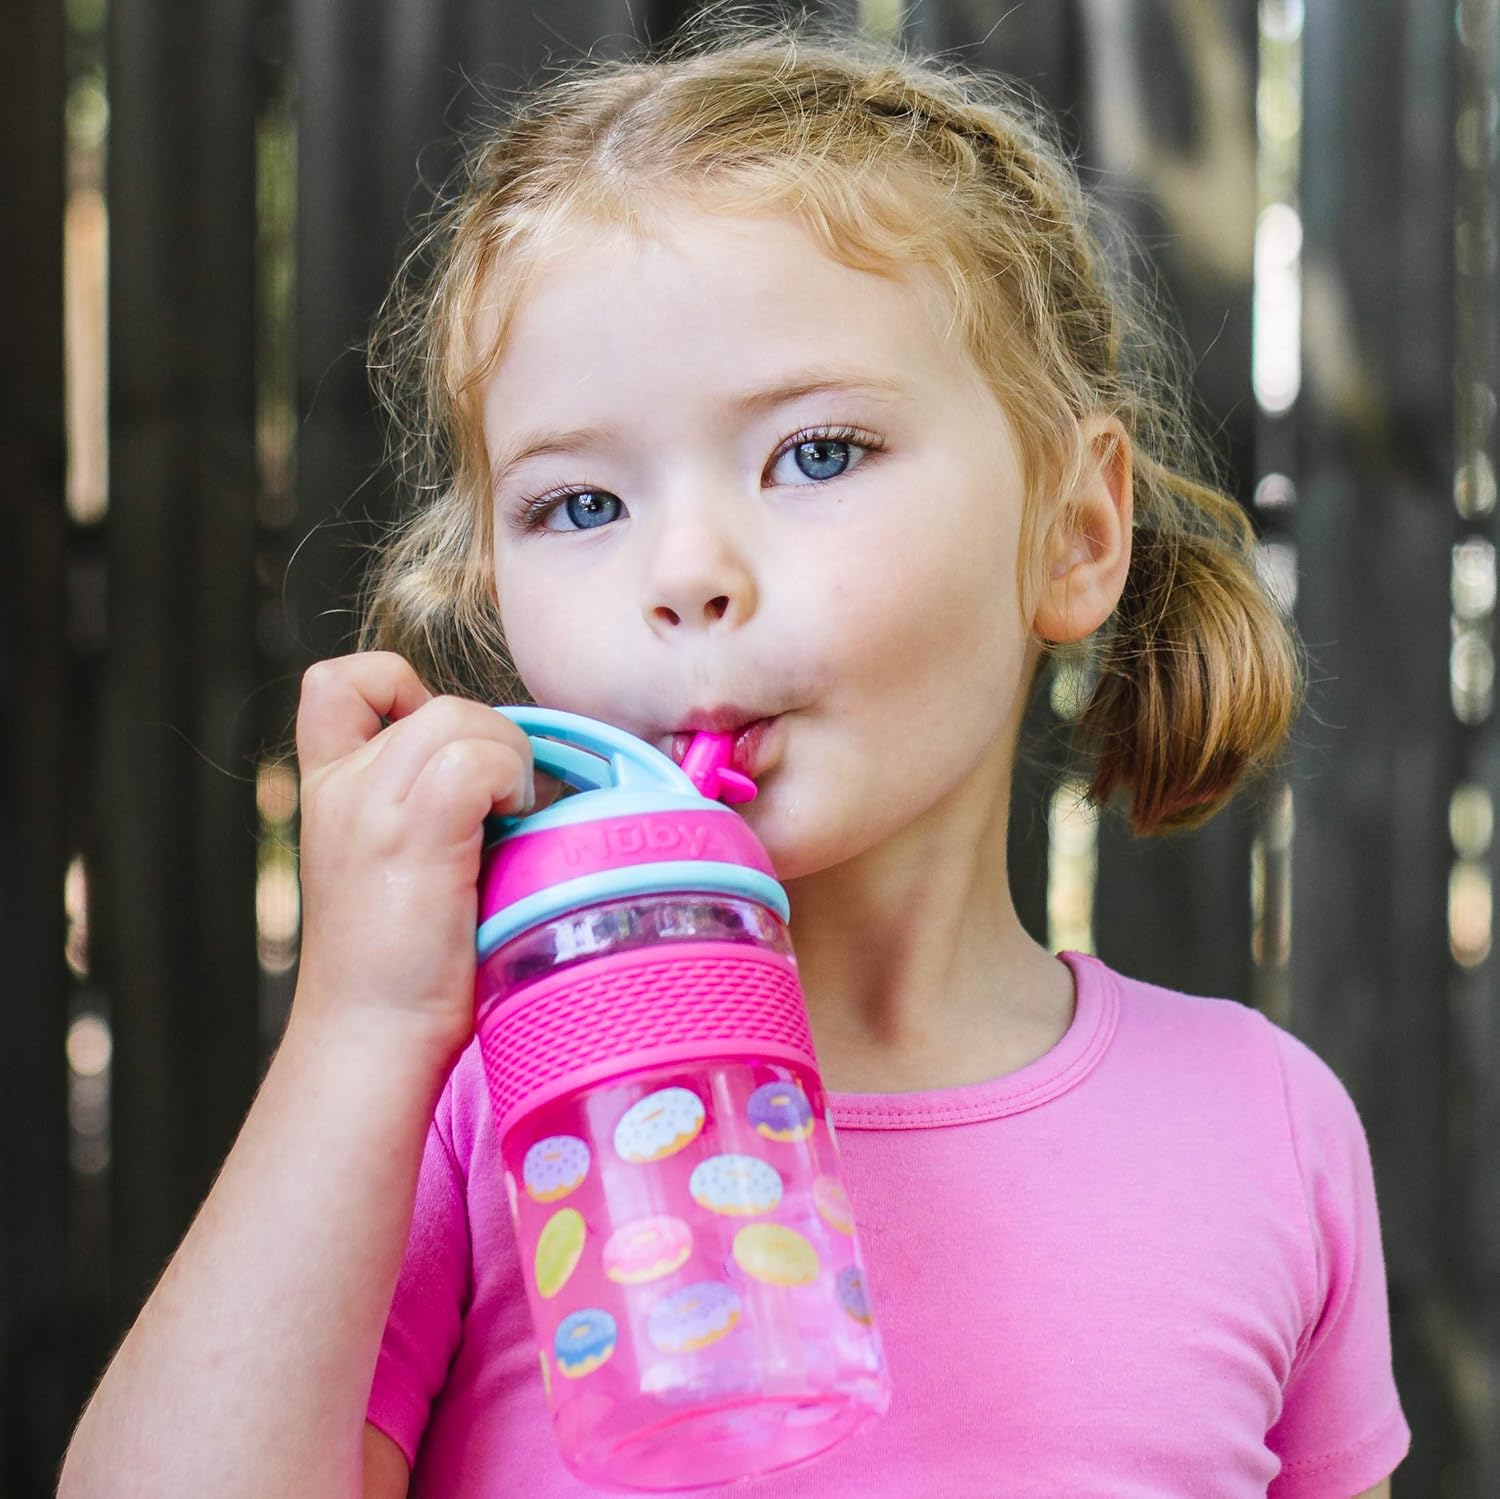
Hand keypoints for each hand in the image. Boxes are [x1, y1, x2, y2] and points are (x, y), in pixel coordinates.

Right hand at [291, 651, 538, 1061]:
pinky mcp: (411, 838)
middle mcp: (341, 790)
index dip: (402, 686)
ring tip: (515, 816)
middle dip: (492, 735)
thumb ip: (424, 807)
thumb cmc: (403, 967)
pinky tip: (515, 823)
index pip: (337, 683)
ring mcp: (370, 810)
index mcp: (329, 791)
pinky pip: (475, 759)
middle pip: (432, 698)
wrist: (371, 1038)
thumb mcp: (396, 865)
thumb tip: (508, 770)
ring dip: (509, 756)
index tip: (446, 746)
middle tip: (508, 803)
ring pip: (458, 716)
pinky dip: (510, 778)